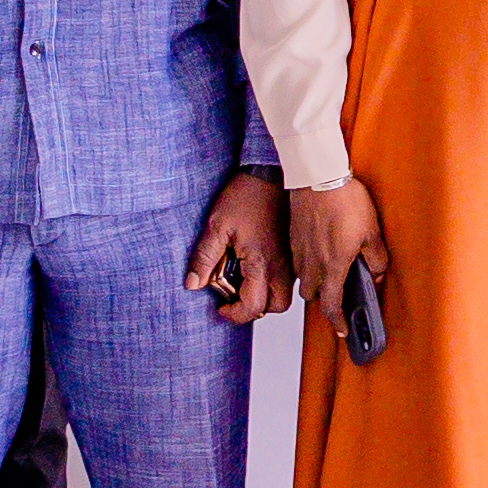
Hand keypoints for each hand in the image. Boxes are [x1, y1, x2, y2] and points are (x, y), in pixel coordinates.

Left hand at [184, 171, 292, 323]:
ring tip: (245, 280)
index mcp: (261, 263)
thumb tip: (193, 284)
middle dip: (255, 309)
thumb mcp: (217, 226)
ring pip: (284, 293)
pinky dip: (273, 280)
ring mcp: (291, 259)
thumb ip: (204, 258)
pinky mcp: (293, 250)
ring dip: (266, 295)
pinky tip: (256, 264)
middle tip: (236, 297)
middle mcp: (281, 266)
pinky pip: (289, 277)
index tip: (221, 307)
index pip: (252, 307)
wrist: (270, 173)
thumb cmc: (246, 196)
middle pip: (275, 307)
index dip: (234, 314)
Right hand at [289, 178, 391, 316]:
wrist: (317, 176)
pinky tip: (320, 249)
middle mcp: (312, 263)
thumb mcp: (372, 231)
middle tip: (338, 294)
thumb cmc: (344, 200)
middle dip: (324, 299)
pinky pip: (298, 259)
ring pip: (304, 278)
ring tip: (330, 269)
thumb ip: (376, 258)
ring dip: (315, 280)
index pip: (331, 306)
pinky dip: (308, 262)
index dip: (338, 322)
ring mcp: (300, 250)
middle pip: (313, 295)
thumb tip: (377, 274)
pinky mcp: (293, 237)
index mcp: (333, 266)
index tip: (343, 329)